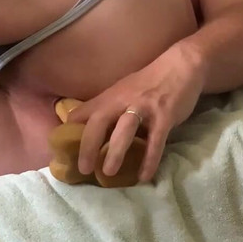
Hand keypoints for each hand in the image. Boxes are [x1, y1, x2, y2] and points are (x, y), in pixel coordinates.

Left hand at [67, 47, 204, 182]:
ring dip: (115, 151)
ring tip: (108, 172)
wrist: (181, 65)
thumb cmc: (150, 82)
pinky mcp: (165, 115)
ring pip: (125, 129)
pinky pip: (156, 140)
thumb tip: (90, 131)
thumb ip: (108, 108)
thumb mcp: (123, 91)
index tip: (62, 152)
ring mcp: (145, 107)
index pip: (82, 113)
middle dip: (88, 145)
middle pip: (99, 122)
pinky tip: (144, 176)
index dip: (69, 132)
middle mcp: (123, 100)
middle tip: (83, 169)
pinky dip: (150, 159)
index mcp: (110, 97)